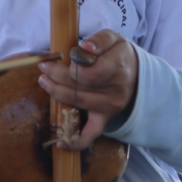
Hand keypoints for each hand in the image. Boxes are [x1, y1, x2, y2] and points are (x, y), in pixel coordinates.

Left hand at [37, 30, 137, 150]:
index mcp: (118, 67)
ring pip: (78, 104)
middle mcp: (116, 90)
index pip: (88, 73)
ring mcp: (110, 107)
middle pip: (79, 87)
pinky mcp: (105, 118)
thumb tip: (84, 48)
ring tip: (44, 81)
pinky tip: (62, 143)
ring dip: (56, 93)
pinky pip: (91, 134)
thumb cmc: (118, 54)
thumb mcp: (114, 39)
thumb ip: (99, 40)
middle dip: (56, 76)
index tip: (60, 57)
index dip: (70, 67)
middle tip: (44, 67)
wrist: (137, 74)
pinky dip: (77, 142)